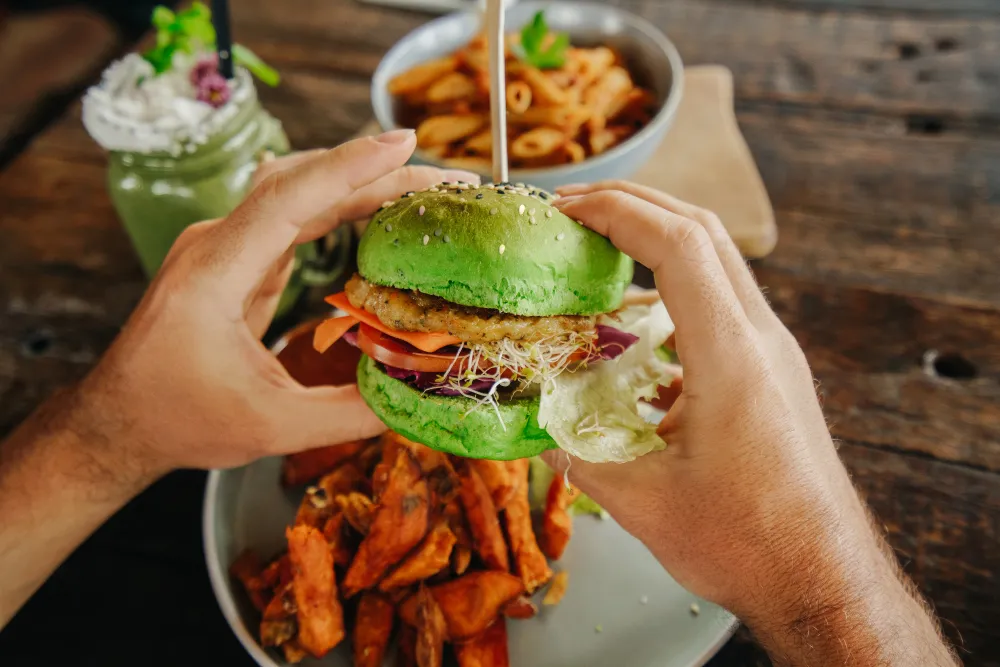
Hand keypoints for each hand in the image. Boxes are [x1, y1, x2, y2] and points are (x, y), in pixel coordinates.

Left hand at [73, 131, 479, 476]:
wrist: (119, 420)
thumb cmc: (180, 421)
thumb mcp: (271, 427)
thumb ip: (346, 414)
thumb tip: (413, 395)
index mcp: (214, 275)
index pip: (286, 199)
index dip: (348, 168)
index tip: (402, 142)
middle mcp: (216, 246)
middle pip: (301, 185)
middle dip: (374, 174)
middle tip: (445, 180)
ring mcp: (223, 248)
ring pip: (298, 194)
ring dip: (360, 185)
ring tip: (424, 188)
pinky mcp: (236, 260)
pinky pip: (292, 218)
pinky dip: (340, 208)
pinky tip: (379, 211)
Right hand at [545, 182, 956, 664]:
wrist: (823, 579)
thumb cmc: (746, 544)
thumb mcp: (642, 503)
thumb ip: (577, 458)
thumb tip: (533, 433)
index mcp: (731, 357)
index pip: (678, 245)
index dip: (618, 211)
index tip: (564, 206)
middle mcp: (761, 339)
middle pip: (703, 231)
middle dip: (635, 204)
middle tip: (572, 208)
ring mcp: (773, 352)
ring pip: (718, 261)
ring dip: (657, 238)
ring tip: (596, 246)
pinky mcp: (773, 371)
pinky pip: (722, 301)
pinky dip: (674, 284)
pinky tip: (633, 321)